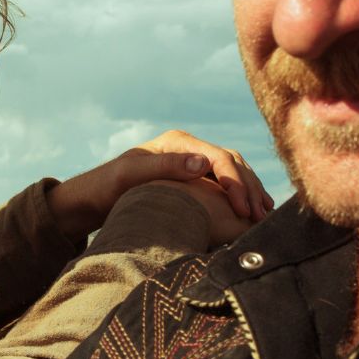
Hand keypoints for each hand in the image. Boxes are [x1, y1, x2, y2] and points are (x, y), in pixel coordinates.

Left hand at [47, 129, 271, 240]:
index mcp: (177, 142)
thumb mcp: (130, 176)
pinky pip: (227, 183)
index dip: (235, 182)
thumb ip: (165, 167)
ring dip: (251, 191)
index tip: (242, 209)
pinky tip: (253, 212)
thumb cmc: (108, 188)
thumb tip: (204, 163)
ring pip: (234, 171)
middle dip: (248, 188)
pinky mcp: (195, 178)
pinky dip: (243, 195)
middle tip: (258, 216)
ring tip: (263, 215)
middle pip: (232, 162)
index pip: (218, 157)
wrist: (95, 197)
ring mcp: (193, 161)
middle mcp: (189, 148)